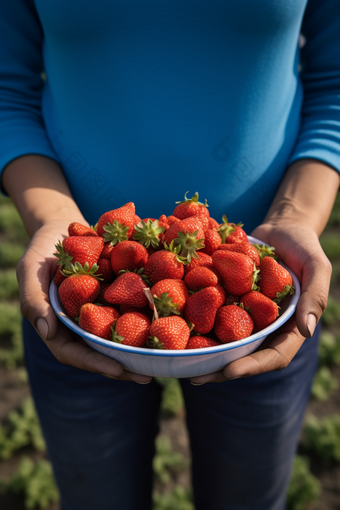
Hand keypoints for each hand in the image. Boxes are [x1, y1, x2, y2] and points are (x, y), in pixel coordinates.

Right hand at [16, 220, 151, 382]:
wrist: (63, 229)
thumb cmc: (42, 251)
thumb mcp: (30, 271)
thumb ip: (34, 301)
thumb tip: (48, 332)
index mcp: (60, 327)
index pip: (75, 353)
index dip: (96, 363)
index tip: (118, 369)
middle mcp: (82, 325)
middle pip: (103, 352)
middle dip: (124, 366)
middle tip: (148, 375)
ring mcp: (100, 312)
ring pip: (120, 336)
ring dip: (140, 349)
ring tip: (164, 359)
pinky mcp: (116, 298)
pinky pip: (131, 310)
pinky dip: (147, 319)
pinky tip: (169, 324)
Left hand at [190, 221, 330, 383]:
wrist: (281, 229)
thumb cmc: (304, 247)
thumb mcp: (317, 267)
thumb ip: (315, 297)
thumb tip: (306, 330)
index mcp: (288, 328)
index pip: (273, 356)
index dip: (252, 366)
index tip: (229, 371)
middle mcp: (264, 327)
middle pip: (242, 355)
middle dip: (219, 368)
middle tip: (195, 376)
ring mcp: (244, 314)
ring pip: (223, 339)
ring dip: (202, 350)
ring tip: (178, 358)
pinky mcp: (228, 299)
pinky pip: (211, 312)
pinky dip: (195, 319)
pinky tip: (173, 321)